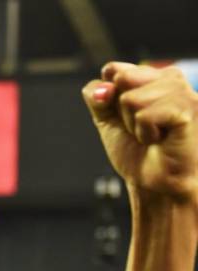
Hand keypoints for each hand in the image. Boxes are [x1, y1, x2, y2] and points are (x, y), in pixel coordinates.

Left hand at [83, 63, 197, 203]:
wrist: (155, 183)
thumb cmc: (137, 152)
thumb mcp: (108, 121)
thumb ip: (97, 97)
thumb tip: (104, 86)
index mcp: (152, 76)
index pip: (113, 71)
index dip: (109, 99)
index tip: (125, 119)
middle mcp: (170, 78)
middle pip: (121, 80)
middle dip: (122, 112)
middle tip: (141, 129)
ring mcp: (182, 91)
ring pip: (131, 98)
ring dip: (135, 125)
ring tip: (153, 136)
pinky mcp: (188, 109)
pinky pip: (145, 114)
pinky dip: (145, 133)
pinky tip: (161, 140)